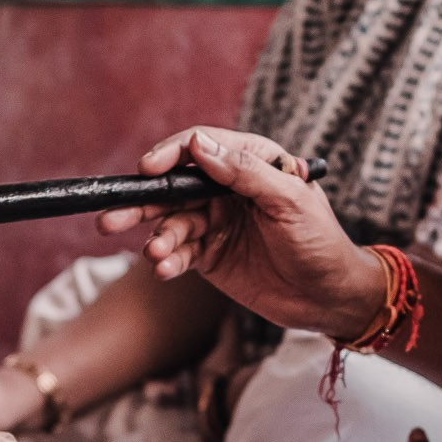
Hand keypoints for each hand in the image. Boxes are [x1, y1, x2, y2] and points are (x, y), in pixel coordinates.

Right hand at [101, 126, 385, 342]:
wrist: (329, 297)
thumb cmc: (321, 242)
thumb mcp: (291, 201)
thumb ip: (246, 172)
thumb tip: (200, 144)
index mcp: (252, 161)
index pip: (202, 146)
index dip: (172, 154)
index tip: (149, 169)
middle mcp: (228, 187)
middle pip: (175, 185)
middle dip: (143, 201)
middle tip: (112, 217)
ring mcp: (215, 220)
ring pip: (171, 221)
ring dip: (158, 236)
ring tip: (156, 253)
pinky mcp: (209, 254)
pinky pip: (179, 251)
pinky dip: (168, 259)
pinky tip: (165, 269)